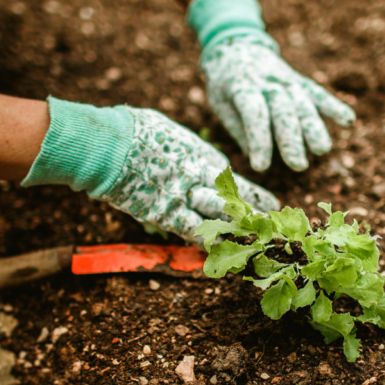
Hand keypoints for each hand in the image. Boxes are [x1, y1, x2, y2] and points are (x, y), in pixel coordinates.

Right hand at [22, 97, 279, 241]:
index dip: (253, 195)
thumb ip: (183, 149)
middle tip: (273, 229)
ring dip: (238, 233)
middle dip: (255, 216)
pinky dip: (206, 244)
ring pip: (221, 219)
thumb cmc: (135, 129)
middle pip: (235, 201)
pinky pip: (192, 232)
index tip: (270, 204)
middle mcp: (201, 177)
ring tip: (256, 244)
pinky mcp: (166, 214)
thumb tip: (185, 151)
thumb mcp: (168, 133)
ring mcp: (186, 197)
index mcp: (203, 155)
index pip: (234, 181)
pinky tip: (219, 255)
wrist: (112, 143)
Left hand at [187, 0, 354, 171]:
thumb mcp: (219, 102)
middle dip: (291, 138)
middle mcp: (267, 81)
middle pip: (283, 110)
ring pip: (303, 103)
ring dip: (314, 127)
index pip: (253, 113)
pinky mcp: (299, 81)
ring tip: (322, 150)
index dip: (258, 140)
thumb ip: (238, 127)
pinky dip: (333, 105)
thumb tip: (255, 155)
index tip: (261, 166)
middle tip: (298, 165)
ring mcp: (286, 79)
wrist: (236, 45)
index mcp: (241, 86)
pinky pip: (317, 93)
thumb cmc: (224, 83)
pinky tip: (348, 121)